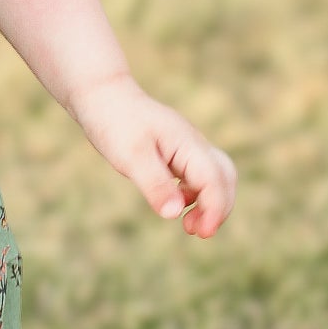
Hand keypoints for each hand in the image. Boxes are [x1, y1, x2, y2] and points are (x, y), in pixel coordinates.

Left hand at [70, 75, 236, 239]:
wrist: (102, 95)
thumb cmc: (115, 122)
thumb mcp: (131, 156)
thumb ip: (155, 184)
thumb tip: (175, 214)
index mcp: (187, 144)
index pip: (215, 180)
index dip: (215, 209)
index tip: (203, 233)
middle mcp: (193, 145)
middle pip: (225, 177)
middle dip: (220, 208)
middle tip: (201, 233)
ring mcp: (186, 147)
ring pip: (214, 177)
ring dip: (209, 203)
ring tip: (190, 227)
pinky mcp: (175, 152)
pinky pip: (197, 175)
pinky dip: (195, 195)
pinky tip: (177, 206)